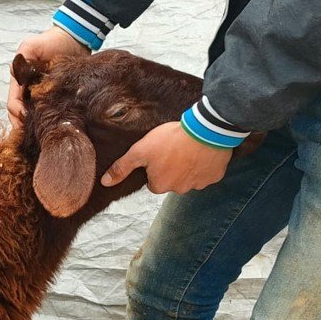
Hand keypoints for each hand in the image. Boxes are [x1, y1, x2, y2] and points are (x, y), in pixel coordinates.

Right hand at [6, 28, 88, 126]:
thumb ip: (21, 60)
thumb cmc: (50, 41)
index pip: (13, 104)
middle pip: (19, 115)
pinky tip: (53, 129)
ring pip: (31, 118)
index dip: (17, 114)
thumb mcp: (31, 46)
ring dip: (34, 127)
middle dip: (23, 126)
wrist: (73, 39)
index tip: (27, 120)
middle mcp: (27, 92)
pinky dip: (46, 123)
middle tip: (33, 136)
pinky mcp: (53, 100)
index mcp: (19, 82)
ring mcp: (39, 97)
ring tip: (42, 135)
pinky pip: (47, 115)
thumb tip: (16, 79)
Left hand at [102, 122, 232, 193]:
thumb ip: (122, 168)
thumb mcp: (140, 151)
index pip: (153, 180)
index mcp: (160, 186)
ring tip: (189, 147)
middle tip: (175, 148)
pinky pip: (208, 173)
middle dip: (173, 167)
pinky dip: (206, 163)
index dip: (155, 166)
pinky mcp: (215, 176)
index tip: (160, 153)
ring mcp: (199, 184)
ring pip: (191, 177)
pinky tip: (203, 151)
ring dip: (190, 166)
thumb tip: (105, 183)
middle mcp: (180, 190)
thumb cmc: (171, 139)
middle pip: (172, 180)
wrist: (205, 130)